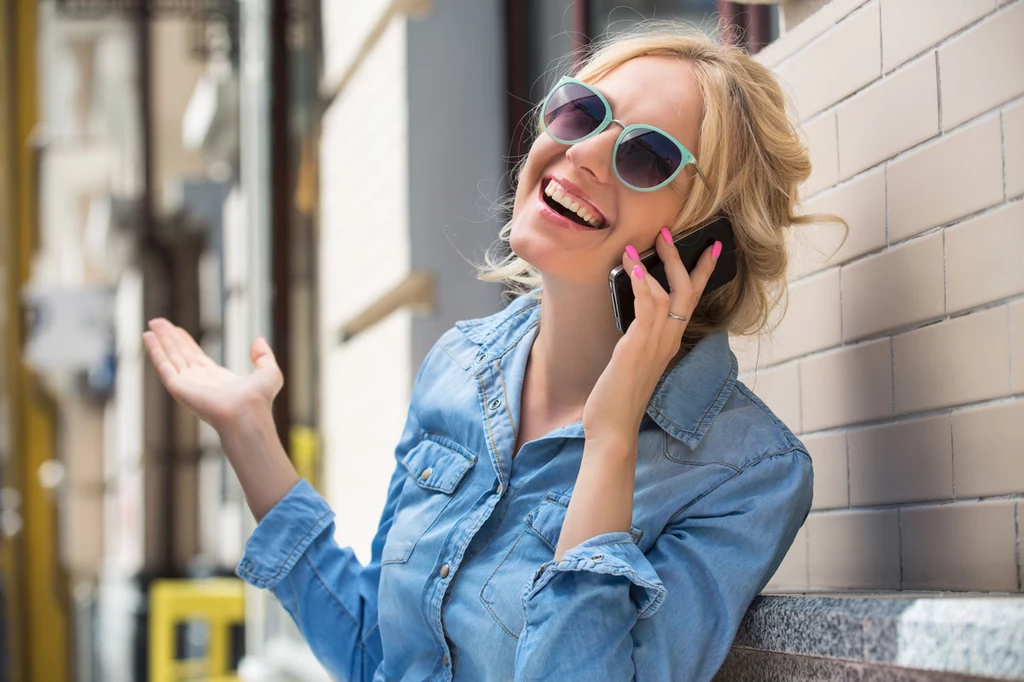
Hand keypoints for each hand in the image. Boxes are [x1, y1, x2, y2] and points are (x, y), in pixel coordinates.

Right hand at [142, 319, 282, 432]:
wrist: (247, 413)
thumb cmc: (259, 399)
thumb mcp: (269, 372)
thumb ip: (264, 356)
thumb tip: (258, 340)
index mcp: (216, 378)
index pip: (195, 357)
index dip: (185, 342)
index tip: (177, 330)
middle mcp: (199, 381)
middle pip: (180, 355)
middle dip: (169, 338)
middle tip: (158, 322)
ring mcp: (187, 384)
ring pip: (170, 357)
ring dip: (160, 341)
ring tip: (152, 324)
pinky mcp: (178, 387)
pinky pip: (163, 365)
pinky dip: (155, 351)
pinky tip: (148, 337)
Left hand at [582, 227, 720, 445]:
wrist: (613, 430)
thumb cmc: (618, 398)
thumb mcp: (632, 362)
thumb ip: (638, 339)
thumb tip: (632, 318)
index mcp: (668, 343)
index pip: (691, 301)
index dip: (702, 273)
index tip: (711, 247)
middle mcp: (667, 341)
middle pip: (686, 291)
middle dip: (681, 259)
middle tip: (669, 232)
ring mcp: (654, 344)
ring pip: (668, 294)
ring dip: (654, 265)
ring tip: (638, 244)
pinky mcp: (636, 348)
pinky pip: (647, 308)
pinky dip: (641, 284)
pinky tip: (632, 268)